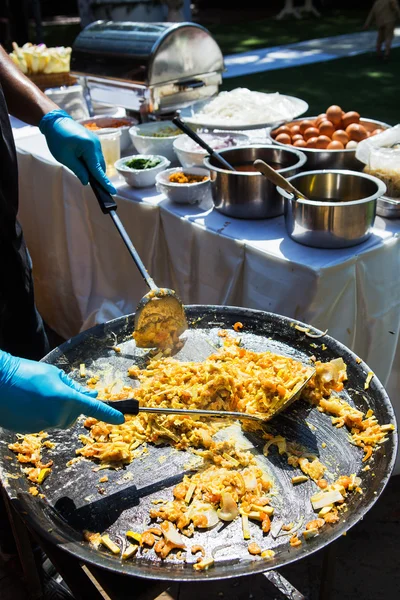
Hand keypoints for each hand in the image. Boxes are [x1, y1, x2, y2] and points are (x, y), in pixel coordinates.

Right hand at [0, 351, 123, 432]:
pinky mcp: (30, 431)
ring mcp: (43, 426)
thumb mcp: (54, 374)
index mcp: (66, 399)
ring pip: (58, 419)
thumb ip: (74, 387)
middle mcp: (57, 416)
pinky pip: (43, 423)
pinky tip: (28, 403)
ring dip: (55, 409)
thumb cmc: (25, 372)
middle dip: (71, 404)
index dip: (109, 414)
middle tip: (55, 389)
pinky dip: (40, 414)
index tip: (121, 419)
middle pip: (74, 414)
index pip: (93, 408)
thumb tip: (89, 395)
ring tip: (37, 395)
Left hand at [39, 109, 115, 193]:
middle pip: (100, 166)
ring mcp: (96, 142)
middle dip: (96, 175)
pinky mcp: (94, 142)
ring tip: (78, 166)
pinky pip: (96, 156)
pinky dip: (91, 162)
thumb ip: (78, 171)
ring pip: (99, 161)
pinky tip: (82, 162)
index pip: (98, 169)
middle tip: (86, 180)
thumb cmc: (58, 138)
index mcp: (89, 147)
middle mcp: (96, 144)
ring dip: (92, 168)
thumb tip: (87, 181)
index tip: (112, 191)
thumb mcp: (66, 158)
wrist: (55, 122)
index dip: (104, 182)